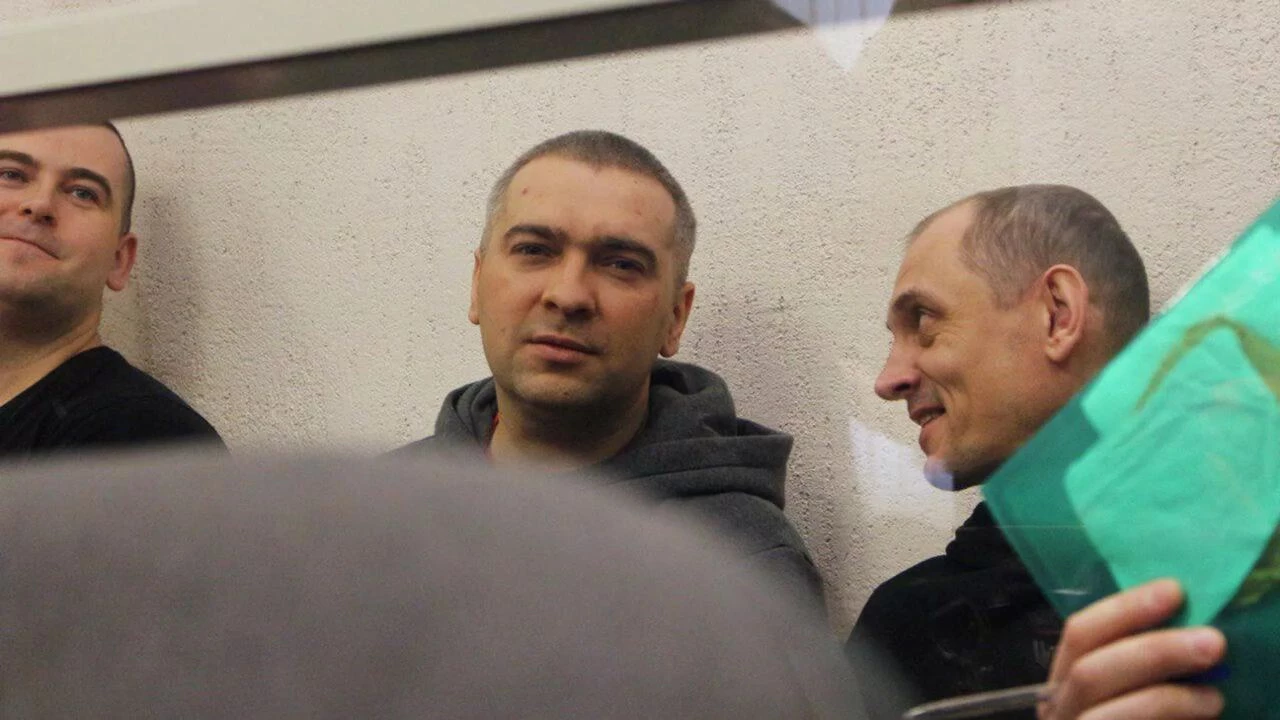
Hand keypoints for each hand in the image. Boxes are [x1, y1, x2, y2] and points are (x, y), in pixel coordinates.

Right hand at [1040, 579, 1226, 719]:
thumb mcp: (1134, 696)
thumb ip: (1149, 673)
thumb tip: (1196, 630)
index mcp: (1067, 685)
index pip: (1080, 634)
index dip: (1125, 608)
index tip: (1175, 590)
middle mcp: (1059, 711)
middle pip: (1089, 667)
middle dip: (1152, 648)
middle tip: (1213, 642)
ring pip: (1105, 706)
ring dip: (1166, 693)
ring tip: (1217, 694)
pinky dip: (1167, 715)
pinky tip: (1207, 714)